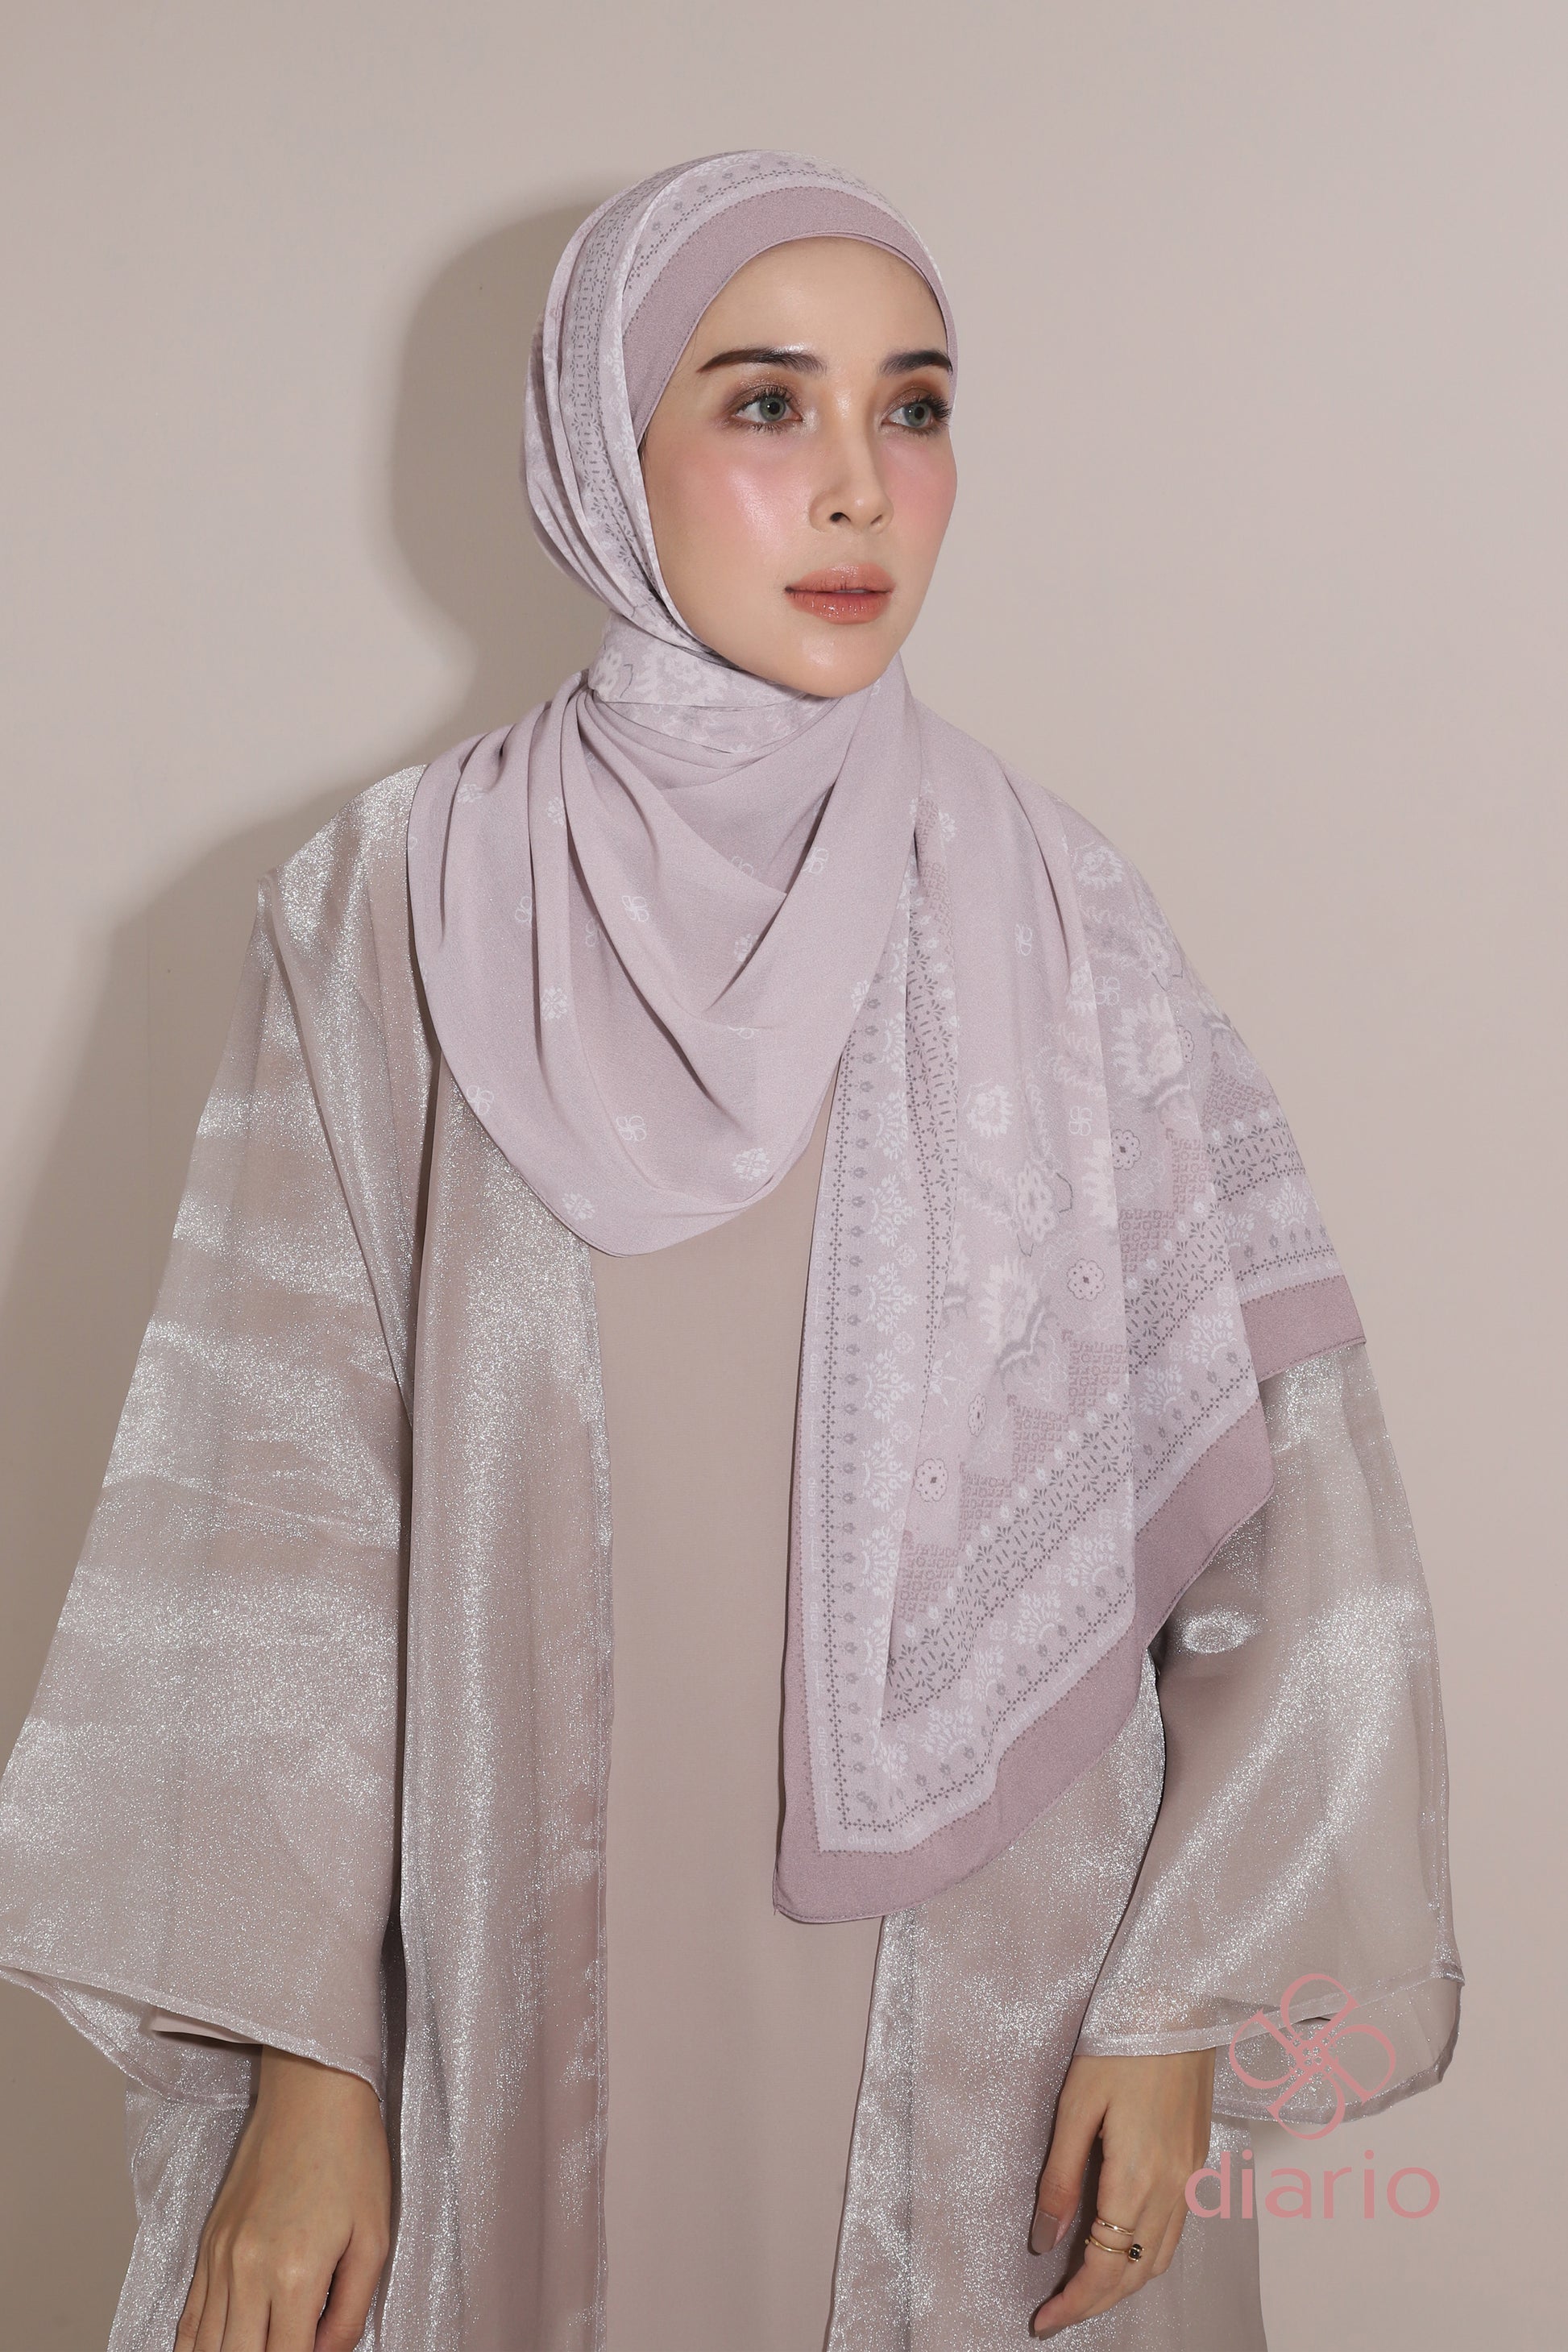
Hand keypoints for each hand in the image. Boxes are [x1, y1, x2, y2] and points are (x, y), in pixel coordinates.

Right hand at [174, 2047, 390, 2351]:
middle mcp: (246, 2272)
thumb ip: (350, 2313)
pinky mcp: (208, 2242)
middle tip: (291, 2350)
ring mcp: (219, 2257)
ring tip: (260, 2346)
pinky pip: (188, 2317)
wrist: (313, 2090)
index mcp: (295, 2274)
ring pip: (206, 2347)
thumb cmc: (352, 2156)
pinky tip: (215, 2351)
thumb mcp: (374, 2239)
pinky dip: (197, 2347)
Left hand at [1028, 2047, 1214, 2338]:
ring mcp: (1190, 2178)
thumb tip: (1044, 2241)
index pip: (1105, 2266)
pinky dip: (1146, 2256)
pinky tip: (1122, 2249)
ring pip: (1159, 2258)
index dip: (1074, 2303)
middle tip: (1057, 2315)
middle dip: (1096, 2303)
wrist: (1178, 2007)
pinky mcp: (1197, 2163)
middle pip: (1134, 2272)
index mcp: (1137, 2177)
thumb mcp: (1075, 2107)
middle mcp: (1172, 2188)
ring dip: (1123, 2284)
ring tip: (1084, 2291)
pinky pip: (1175, 2232)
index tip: (1043, 2322)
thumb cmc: (1119, 2046)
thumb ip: (1060, 2179)